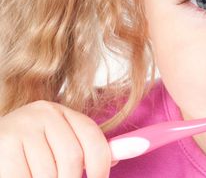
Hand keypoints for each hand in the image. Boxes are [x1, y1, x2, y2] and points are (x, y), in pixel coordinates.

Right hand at [0, 100, 117, 177]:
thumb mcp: (57, 142)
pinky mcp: (4, 144)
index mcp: (63, 112)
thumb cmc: (27, 151)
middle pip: (73, 158)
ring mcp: (22, 127)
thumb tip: (117, 158)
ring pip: (49, 173)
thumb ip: (84, 149)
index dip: (101, 166)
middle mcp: (44, 113)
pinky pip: (26, 177)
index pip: (93, 137)